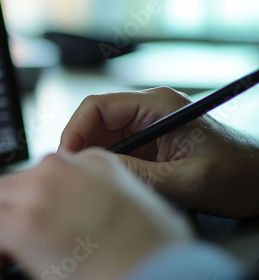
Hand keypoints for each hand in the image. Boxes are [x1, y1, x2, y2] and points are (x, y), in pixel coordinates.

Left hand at [0, 149, 190, 279]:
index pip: (49, 171)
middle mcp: (64, 169)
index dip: (38, 197)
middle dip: (13, 207)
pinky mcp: (23, 222)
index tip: (37, 214)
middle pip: (18, 181)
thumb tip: (90, 211)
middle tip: (14, 231)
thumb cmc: (155, 249)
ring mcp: (41, 192)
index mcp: (93, 162)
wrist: (154, 271)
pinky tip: (0, 257)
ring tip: (4, 247)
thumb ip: (108, 193)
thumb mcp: (140, 202)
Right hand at [59, 87, 258, 217]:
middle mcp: (149, 112)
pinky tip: (107, 185)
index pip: (97, 106)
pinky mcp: (150, 146)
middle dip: (80, 148)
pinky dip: (107, 168)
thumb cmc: (238, 174)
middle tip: (74, 177)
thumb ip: (140, 174)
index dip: (75, 130)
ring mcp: (148, 129)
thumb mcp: (187, 179)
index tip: (67, 158)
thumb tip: (93, 171)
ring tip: (89, 184)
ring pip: (103, 139)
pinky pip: (117, 152)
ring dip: (92, 159)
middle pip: (95, 123)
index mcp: (158, 105)